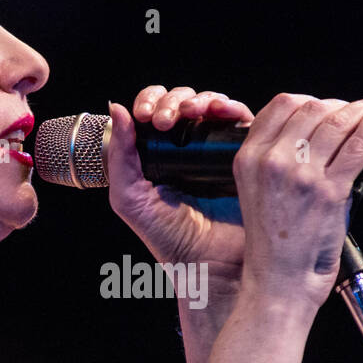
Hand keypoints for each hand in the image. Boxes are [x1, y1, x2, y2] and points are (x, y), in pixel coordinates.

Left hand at [106, 86, 254, 297]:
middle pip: (182, 102)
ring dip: (199, 99)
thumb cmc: (168, 239)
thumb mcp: (130, 198)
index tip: (143, 115)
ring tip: (192, 112)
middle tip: (164, 121)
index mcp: (158, 153)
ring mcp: (217, 150)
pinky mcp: (245, 155)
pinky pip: (241, 120)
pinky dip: (231, 106)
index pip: (154, 111)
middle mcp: (188, 147)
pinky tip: (220, 111)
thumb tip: (118, 108)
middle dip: (171, 102)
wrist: (209, 264)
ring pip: (211, 104)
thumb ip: (119, 157)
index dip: (149, 102)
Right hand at [231, 93, 362, 313]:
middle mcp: (272, 162)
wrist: (279, 282)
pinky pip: (358, 145)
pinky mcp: (329, 191)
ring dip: (359, 110)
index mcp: (248, 159)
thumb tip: (317, 136)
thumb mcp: (256, 193)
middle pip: (310, 108)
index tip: (324, 106)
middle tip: (352, 110)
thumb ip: (276, 162)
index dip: (307, 100)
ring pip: (336, 121)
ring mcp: (301, 175)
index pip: (279, 106)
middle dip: (336, 104)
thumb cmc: (272, 247)